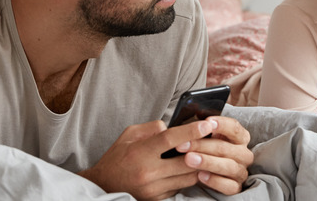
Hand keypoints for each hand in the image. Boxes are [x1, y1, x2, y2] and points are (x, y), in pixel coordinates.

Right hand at [78, 119, 219, 199]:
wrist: (103, 185)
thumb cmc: (117, 157)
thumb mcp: (129, 135)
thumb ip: (152, 128)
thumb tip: (172, 127)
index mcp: (140, 152)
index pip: (171, 139)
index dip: (191, 131)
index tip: (207, 124)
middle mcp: (148, 172)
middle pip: (186, 162)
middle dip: (202, 151)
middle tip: (213, 140)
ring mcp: (154, 189)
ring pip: (188, 177)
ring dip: (198, 165)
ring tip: (204, 154)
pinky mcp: (157, 200)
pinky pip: (180, 187)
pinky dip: (186, 177)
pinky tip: (187, 169)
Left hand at [173, 116, 252, 194]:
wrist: (205, 172)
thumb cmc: (205, 149)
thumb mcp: (204, 136)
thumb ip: (199, 126)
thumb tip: (189, 113)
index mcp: (240, 137)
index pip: (234, 127)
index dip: (222, 124)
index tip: (206, 122)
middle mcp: (243, 154)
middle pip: (226, 147)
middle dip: (202, 145)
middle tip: (182, 144)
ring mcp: (240, 171)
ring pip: (228, 166)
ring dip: (207, 162)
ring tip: (188, 159)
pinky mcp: (236, 187)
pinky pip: (228, 186)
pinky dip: (214, 181)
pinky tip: (200, 176)